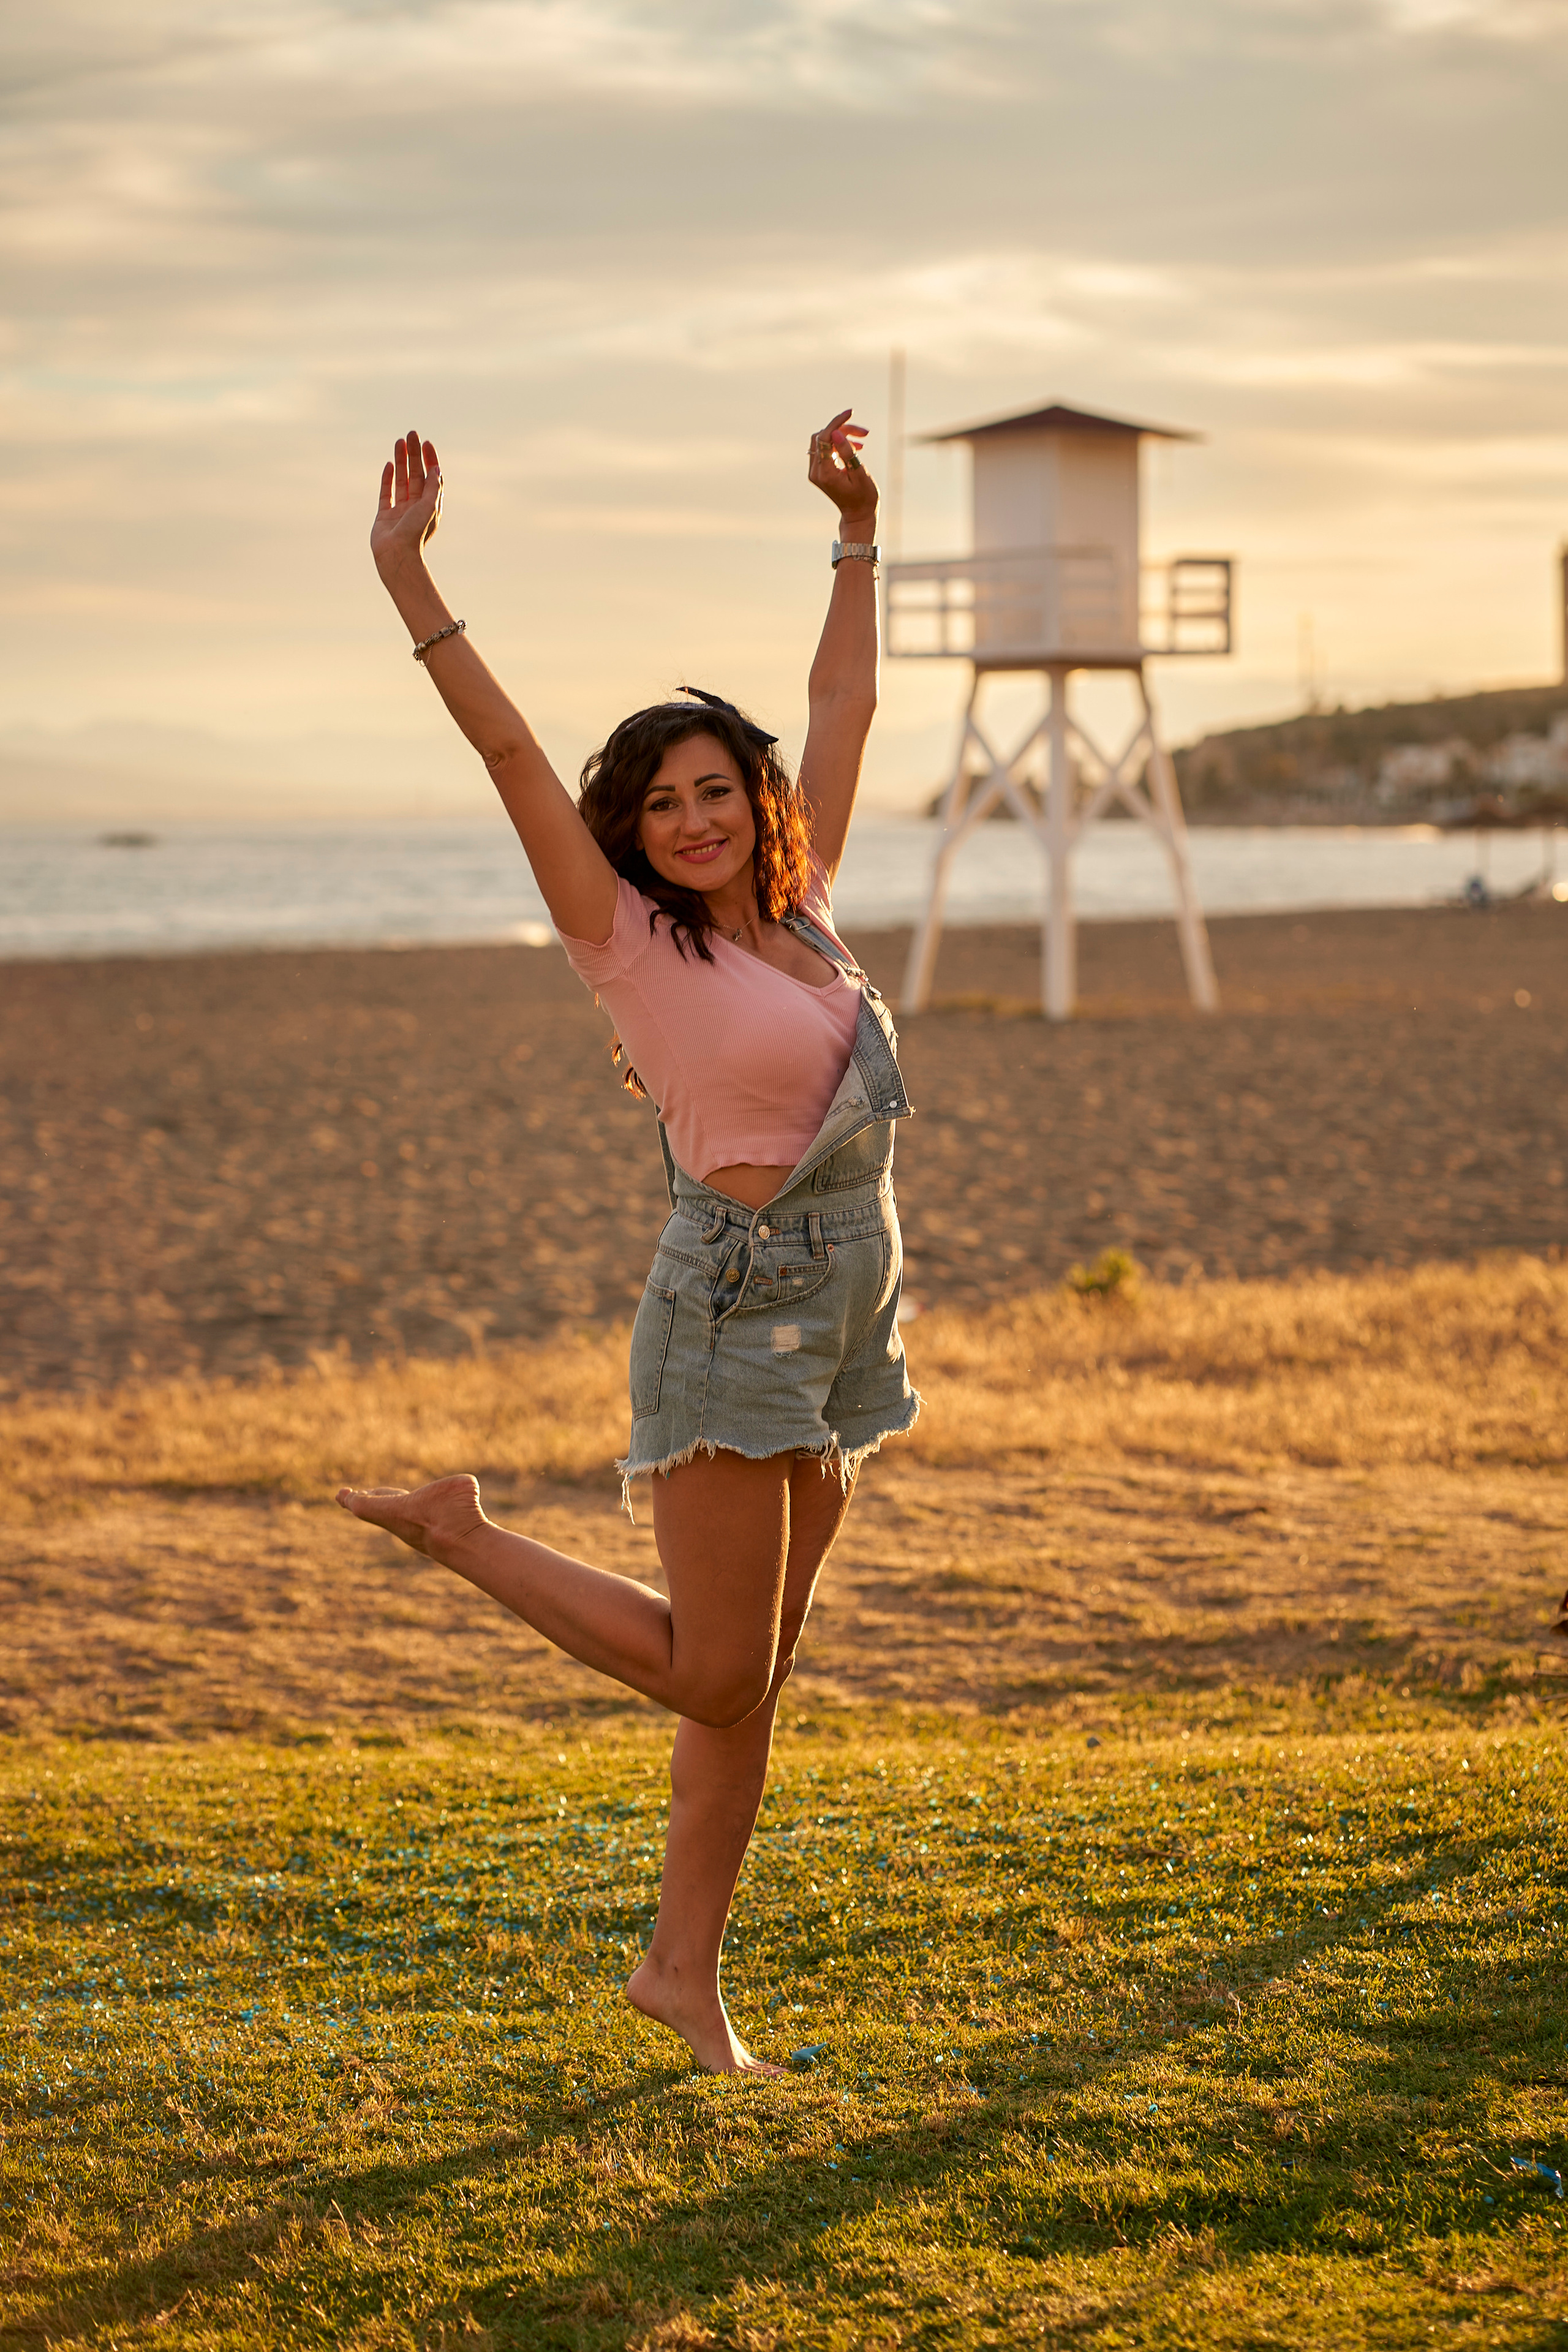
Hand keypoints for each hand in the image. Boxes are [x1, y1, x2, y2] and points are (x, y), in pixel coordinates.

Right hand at [372, 428, 442, 576]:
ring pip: (401, 480)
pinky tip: (389, 465)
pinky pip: (386, 493)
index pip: (431, 477)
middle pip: (416, 474)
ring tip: (399, 442)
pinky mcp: (384, 515)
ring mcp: (399, 510)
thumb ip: (433, 487)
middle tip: (410, 434)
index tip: (426, 443)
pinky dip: (388, 479)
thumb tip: (436, 468)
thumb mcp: (429, 507)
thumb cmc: (415, 534)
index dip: (429, 459)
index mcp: (430, 506)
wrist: (396, 555)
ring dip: (401, 461)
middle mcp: (416, 507)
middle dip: (413, 454)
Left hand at [808, 410, 877, 530]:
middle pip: (822, 437)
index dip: (836, 423)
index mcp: (825, 473)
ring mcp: (815, 472)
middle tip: (863, 433)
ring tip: (862, 440)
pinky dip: (838, 444)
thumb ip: (848, 453)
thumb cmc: (864, 498)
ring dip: (841, 435)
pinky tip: (855, 446)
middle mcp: (816, 472)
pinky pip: (824, 449)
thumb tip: (836, 433)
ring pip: (823, 441)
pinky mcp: (819, 472)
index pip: (824, 438)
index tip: (850, 412)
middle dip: (842, 429)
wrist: (858, 515)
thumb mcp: (860, 474)